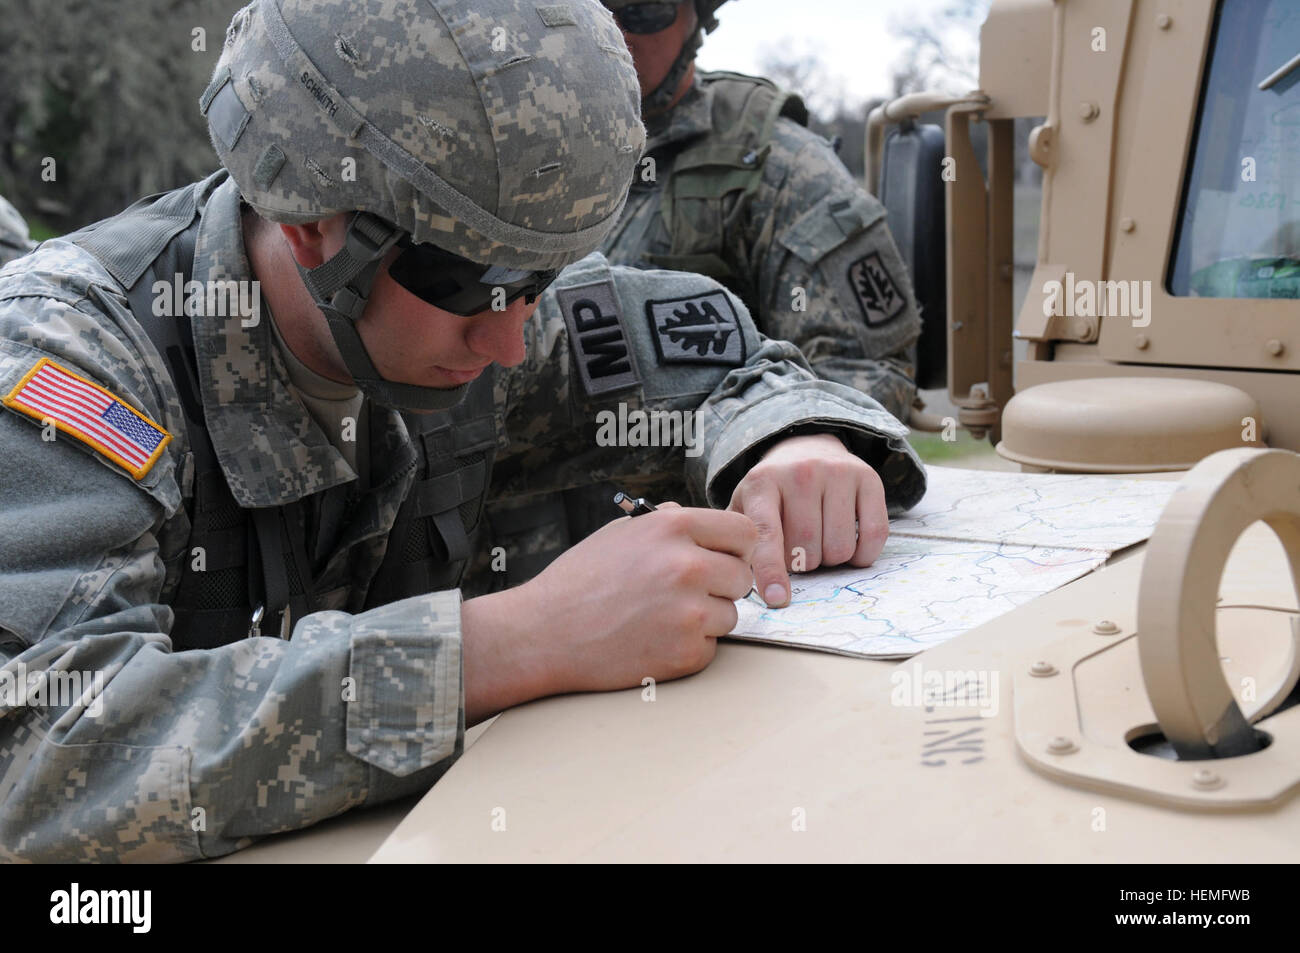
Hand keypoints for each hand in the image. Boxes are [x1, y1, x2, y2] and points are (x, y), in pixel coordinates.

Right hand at [462, 504, 756, 719]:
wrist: (543, 635)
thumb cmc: (578, 582)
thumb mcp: (619, 533)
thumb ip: (665, 522)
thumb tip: (694, 515)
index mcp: (673, 527)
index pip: (745, 531)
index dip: (736, 548)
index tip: (725, 559)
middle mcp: (687, 566)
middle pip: (743, 575)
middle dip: (722, 585)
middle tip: (688, 594)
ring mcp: (689, 612)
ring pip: (730, 614)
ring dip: (706, 619)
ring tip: (662, 618)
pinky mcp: (686, 653)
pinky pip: (711, 648)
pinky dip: (690, 648)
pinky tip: (654, 640)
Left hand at [727, 432, 887, 607]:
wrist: (804, 449)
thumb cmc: (772, 493)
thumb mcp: (745, 507)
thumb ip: (740, 542)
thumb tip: (742, 580)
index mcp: (762, 483)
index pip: (767, 535)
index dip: (772, 571)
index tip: (777, 599)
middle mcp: (800, 472)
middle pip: (807, 550)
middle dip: (802, 565)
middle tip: (798, 548)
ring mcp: (837, 472)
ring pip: (840, 548)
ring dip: (831, 559)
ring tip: (820, 539)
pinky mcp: (868, 477)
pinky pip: (874, 536)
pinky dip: (863, 553)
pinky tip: (850, 541)